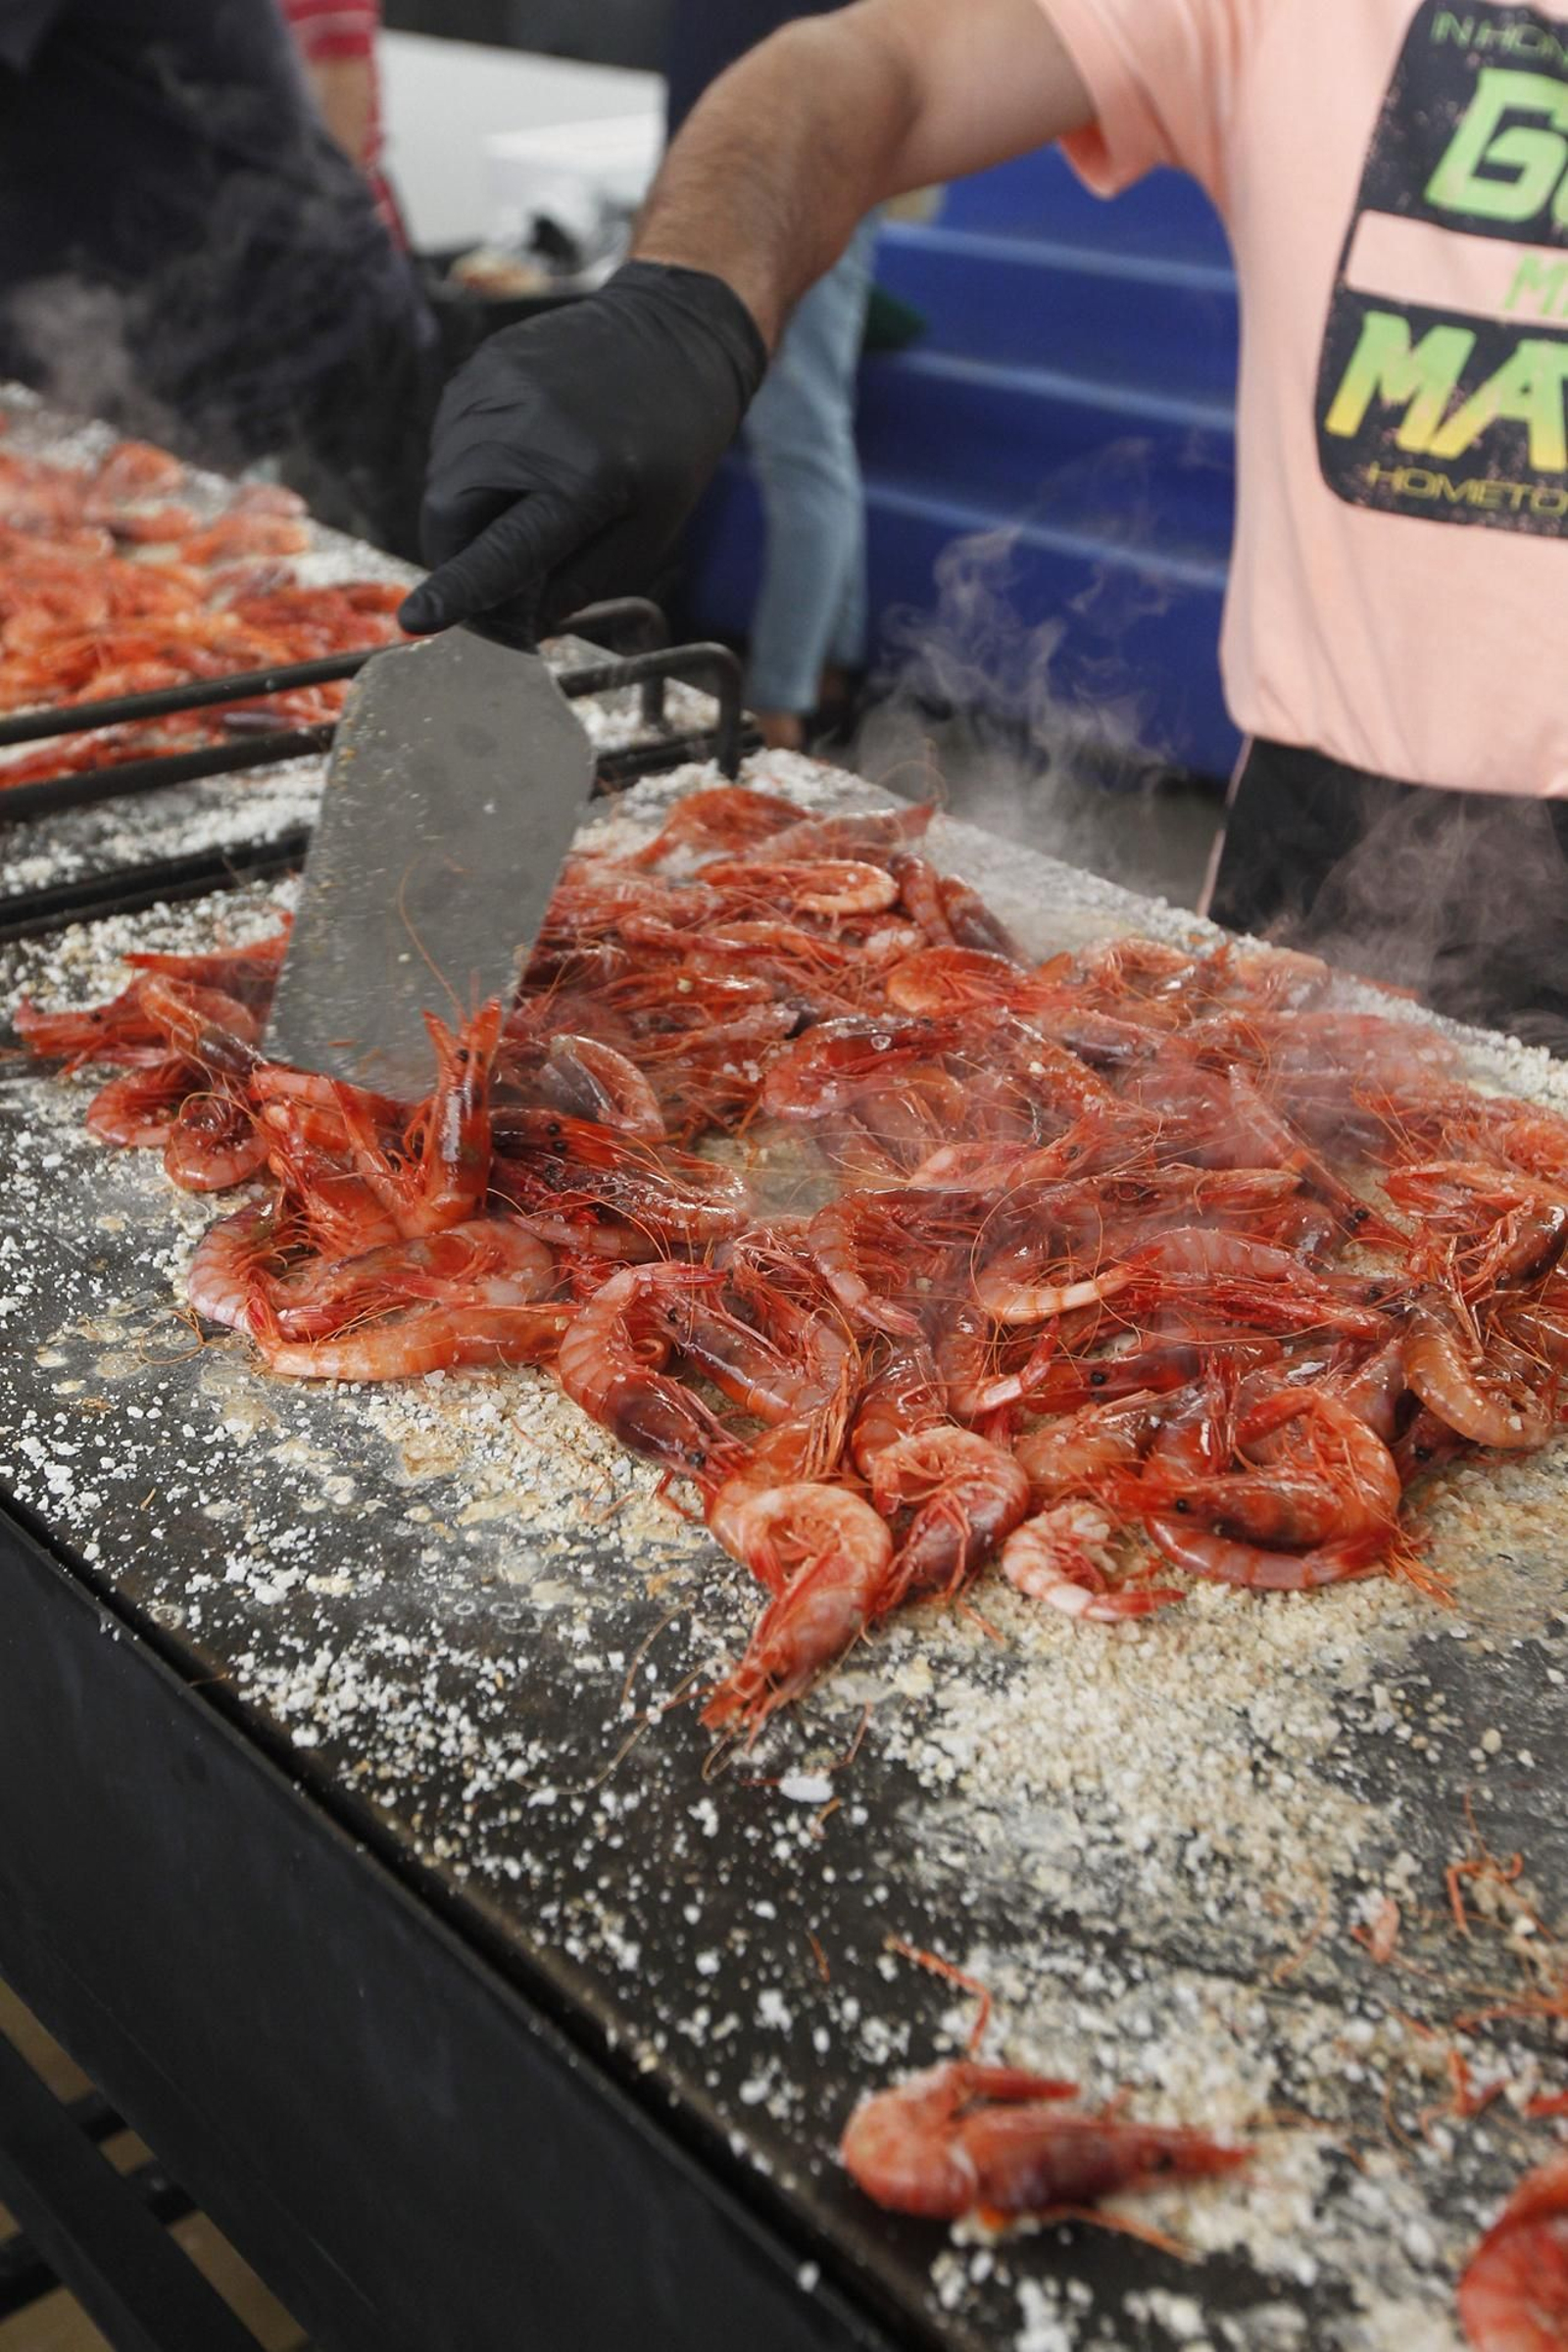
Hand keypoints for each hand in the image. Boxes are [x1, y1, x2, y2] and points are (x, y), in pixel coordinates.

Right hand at [399, 261, 767, 643]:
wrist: (674, 333)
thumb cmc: (672, 447)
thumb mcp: (647, 531)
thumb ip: (580, 581)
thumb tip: (519, 621)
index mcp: (580, 480)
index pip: (501, 550)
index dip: (457, 590)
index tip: (414, 621)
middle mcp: (525, 429)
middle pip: (447, 517)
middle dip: (457, 556)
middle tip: (493, 571)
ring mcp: (496, 389)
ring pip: (440, 480)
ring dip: (463, 512)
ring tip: (519, 502)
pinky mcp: (482, 367)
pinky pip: (450, 441)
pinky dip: (470, 470)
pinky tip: (517, 461)